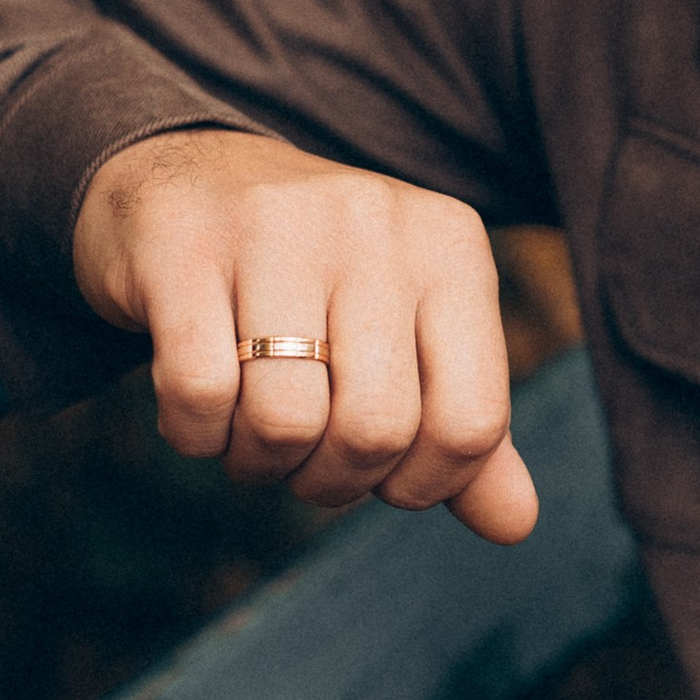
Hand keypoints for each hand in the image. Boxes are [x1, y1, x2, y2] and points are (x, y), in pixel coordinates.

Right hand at [70, 132, 537, 542]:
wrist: (186, 174)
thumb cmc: (313, 282)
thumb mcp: (406, 335)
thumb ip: (460, 428)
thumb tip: (516, 525)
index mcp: (451, 248)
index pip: (472, 422)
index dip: (422, 484)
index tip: (381, 474)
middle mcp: (375, 222)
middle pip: (376, 429)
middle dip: (332, 480)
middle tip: (302, 460)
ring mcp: (276, 224)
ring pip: (286, 420)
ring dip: (258, 462)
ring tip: (247, 434)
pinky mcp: (182, 243)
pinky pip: (199, 395)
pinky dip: (194, 436)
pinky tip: (196, 413)